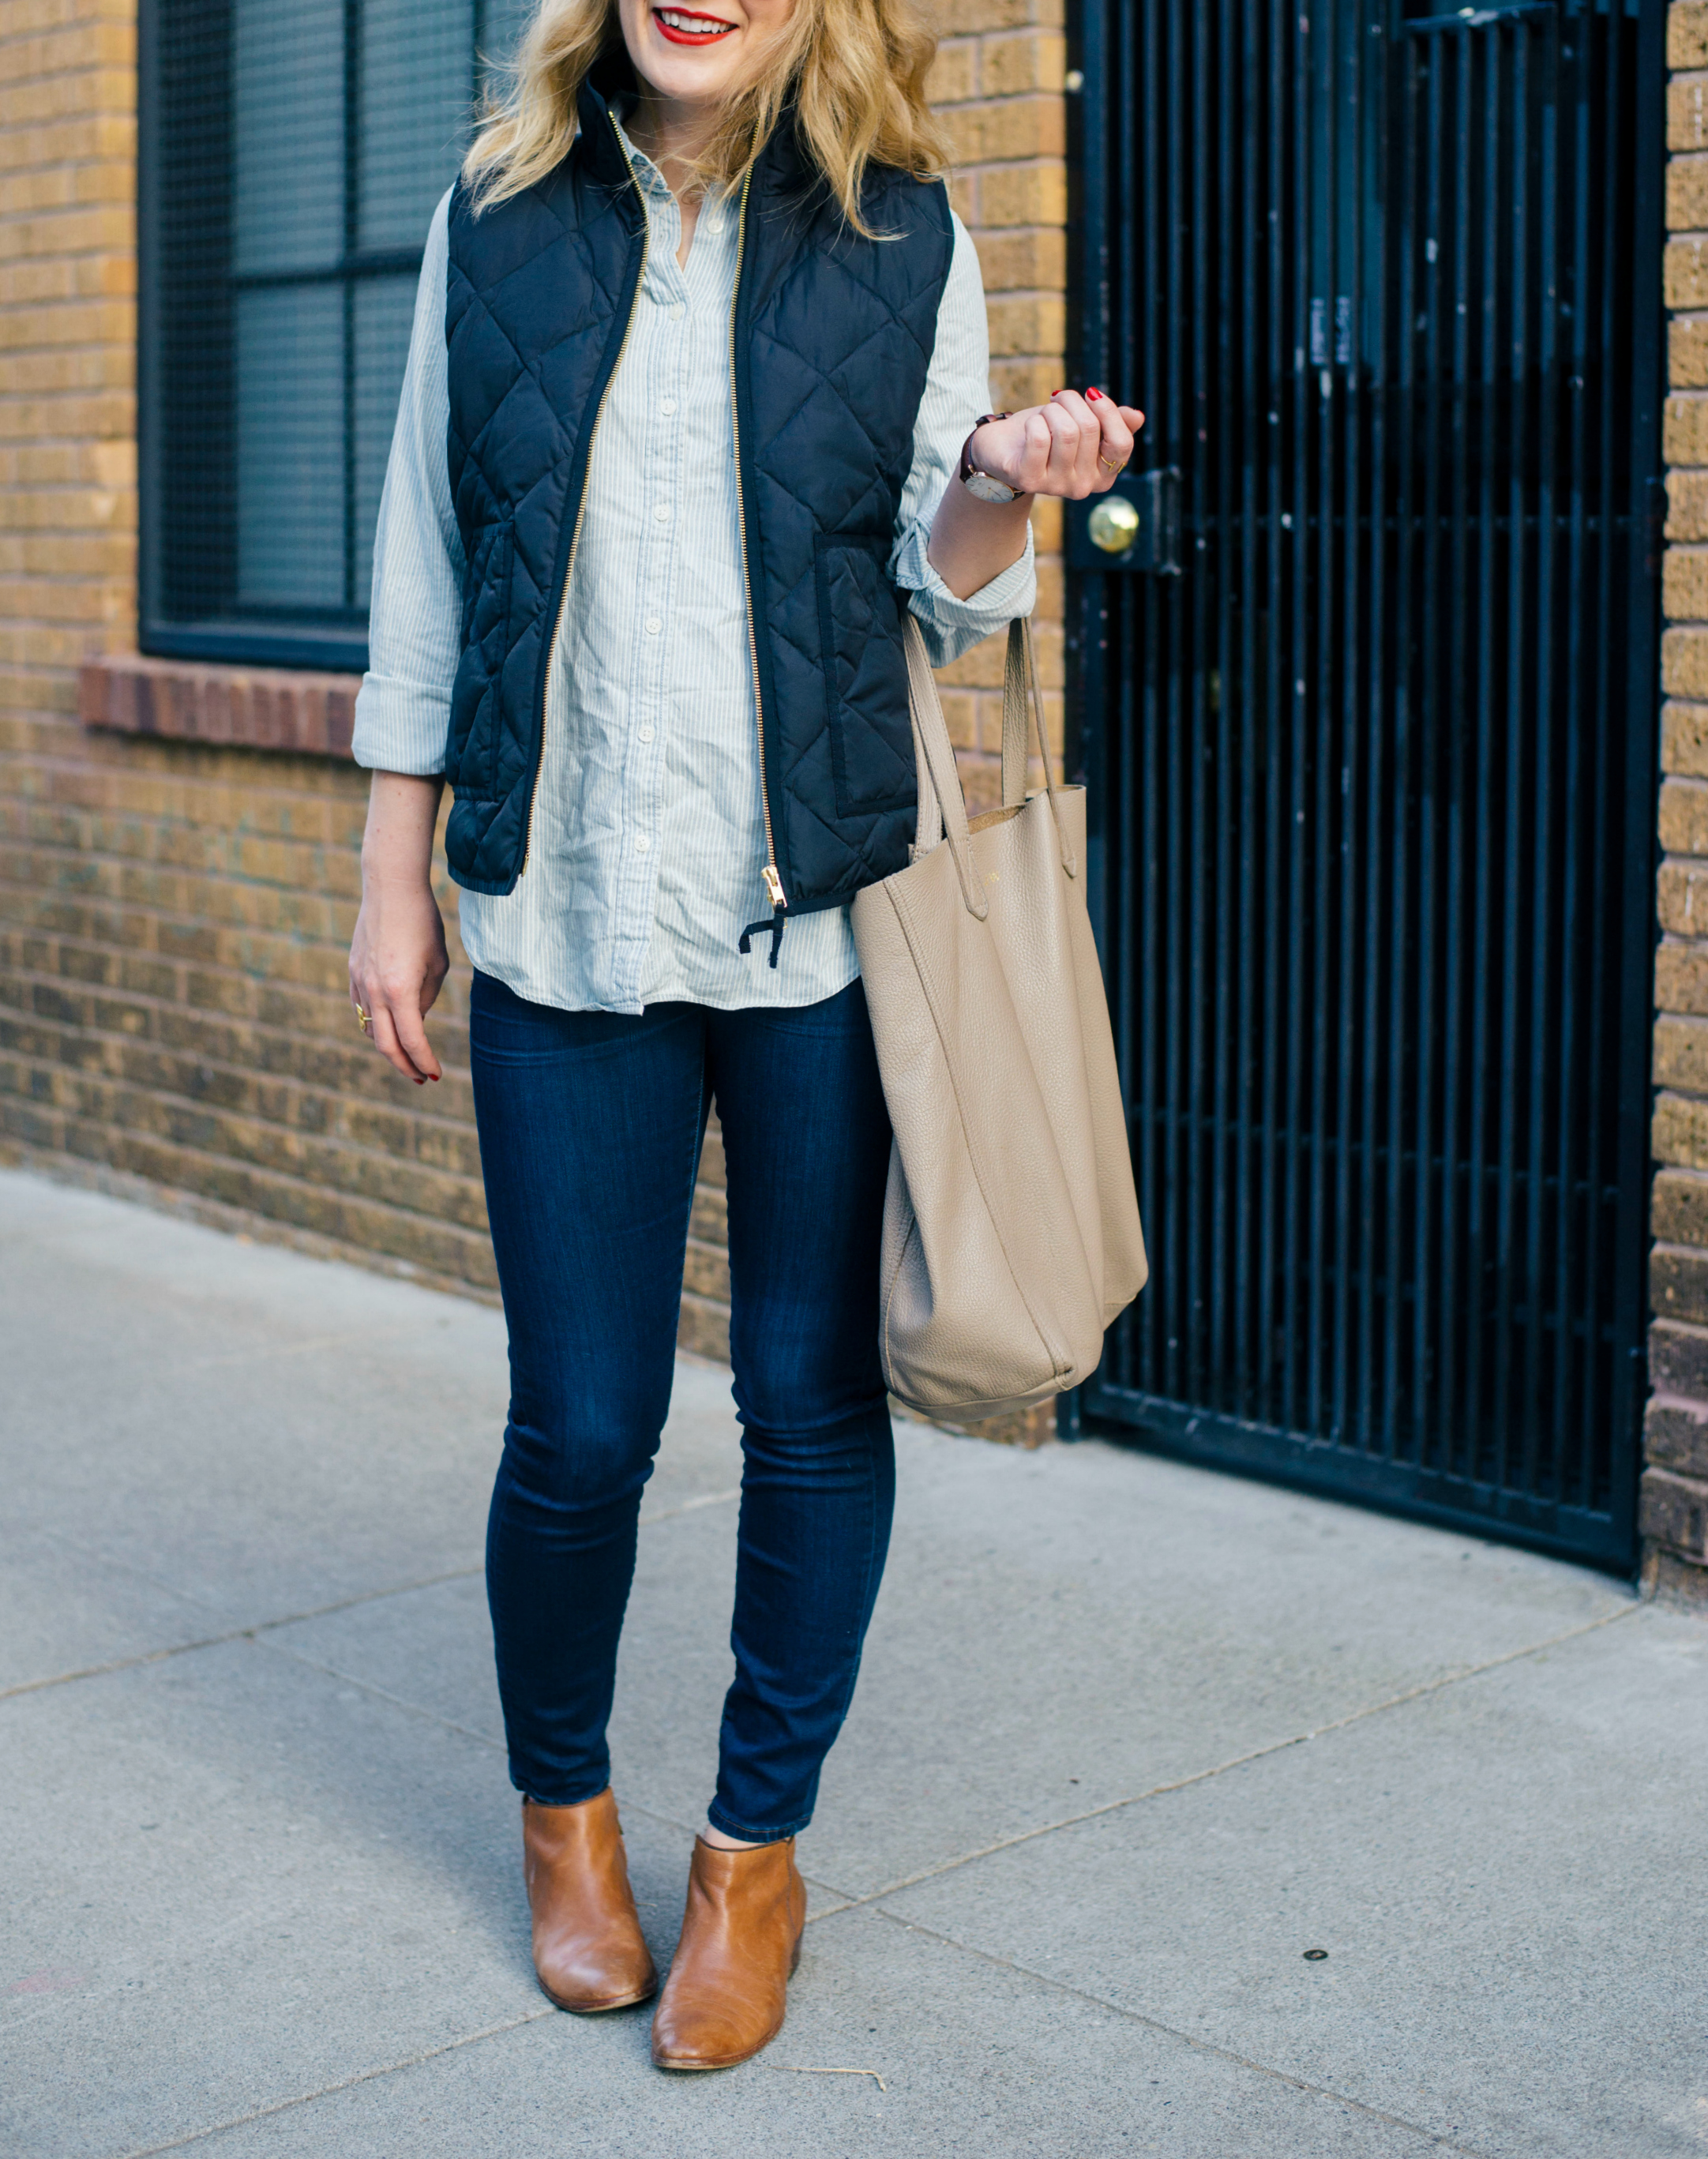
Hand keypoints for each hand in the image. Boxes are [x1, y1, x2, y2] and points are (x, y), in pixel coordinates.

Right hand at [348, 773, 448, 1084]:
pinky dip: (375, 1025)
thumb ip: (426, 998)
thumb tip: (415, 1020)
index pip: (412, 1041)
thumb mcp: (437, 964)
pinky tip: (389, 1028)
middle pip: (385, 1046)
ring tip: (408, 1056)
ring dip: (389, 1047)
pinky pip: (360, 1010)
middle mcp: (375, 991)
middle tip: (422, 1077)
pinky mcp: (353, 972)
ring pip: (370, 1029)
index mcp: (400, 991)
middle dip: (405, 1066)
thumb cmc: (423, 923)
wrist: (390, 888)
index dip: (425, 1061)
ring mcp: (359, 982)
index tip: (437, 1074)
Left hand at [970, 388, 1143, 501]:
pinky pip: (1039, 437)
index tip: (1092, 394)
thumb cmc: (1048, 433)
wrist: (1005, 448)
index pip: (1121, 443)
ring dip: (1052, 409)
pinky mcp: (1029, 480)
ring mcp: (1055, 487)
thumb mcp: (1082, 423)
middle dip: (1072, 402)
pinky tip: (1030, 426)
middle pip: (1090, 429)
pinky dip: (1034, 421)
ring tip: (1045, 412)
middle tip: (1059, 397)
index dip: (1108, 412)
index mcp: (1103, 476)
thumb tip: (1137, 417)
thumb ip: (1111, 422)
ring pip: (1065, 431)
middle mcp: (1083, 487)